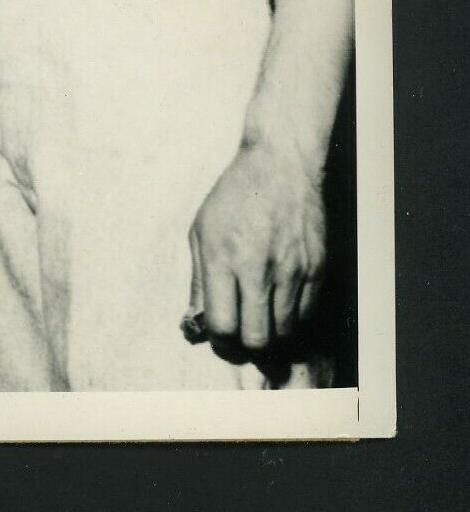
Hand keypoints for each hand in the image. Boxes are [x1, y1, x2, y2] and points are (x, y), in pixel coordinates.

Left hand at [188, 140, 326, 354]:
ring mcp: (291, 270)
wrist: (280, 165)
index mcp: (222, 257)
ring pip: (284, 333)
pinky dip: (292, 320)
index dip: (219, 342)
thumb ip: (198, 280)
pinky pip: (306, 316)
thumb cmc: (234, 196)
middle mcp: (258, 268)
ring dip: (271, 336)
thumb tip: (194, 323)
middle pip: (257, 339)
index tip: (220, 337)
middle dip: (245, 347)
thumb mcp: (201, 230)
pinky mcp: (317, 269)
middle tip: (241, 338)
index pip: (222, 324)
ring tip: (261, 321)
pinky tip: (280, 306)